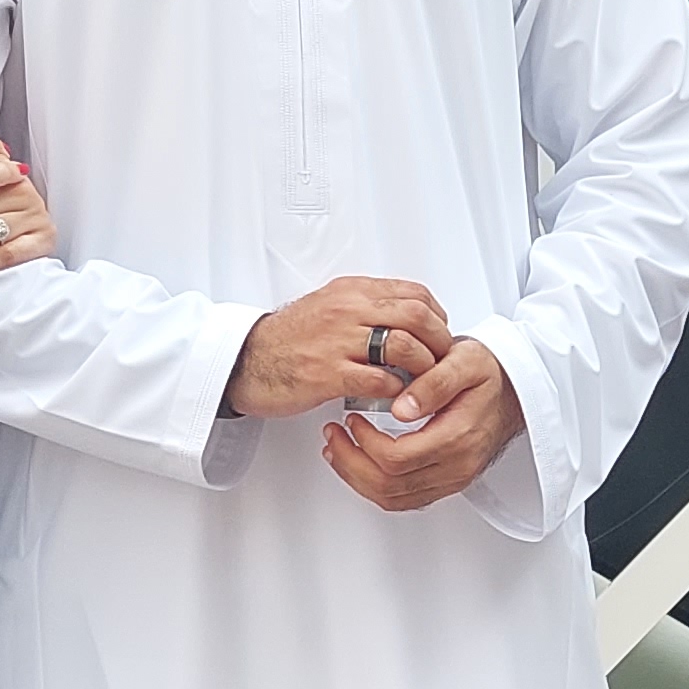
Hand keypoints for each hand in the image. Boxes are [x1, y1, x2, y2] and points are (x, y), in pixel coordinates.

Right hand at [226, 277, 453, 418]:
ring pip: (403, 347)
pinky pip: (379, 381)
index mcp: (351, 292)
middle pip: (416, 316)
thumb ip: (366, 306)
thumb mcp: (329, 306)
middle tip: (441, 360)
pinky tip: (395, 396)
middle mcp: (347, 311)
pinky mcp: (328, 374)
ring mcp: (338, 342)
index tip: (440, 334)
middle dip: (438, 341)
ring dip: (422, 369)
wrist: (247, 360)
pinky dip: (396, 391)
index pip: (413, 294)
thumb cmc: (288, 338)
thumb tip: (407, 317)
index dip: (437, 316)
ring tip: (421, 382)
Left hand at [324, 335, 523, 511]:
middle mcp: (457, 466)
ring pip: (393, 498)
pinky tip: (358, 465)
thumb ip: (434, 382)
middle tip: (333, 434)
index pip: (398, 457)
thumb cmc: (489, 374)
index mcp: (459, 438)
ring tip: (337, 450)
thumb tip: (401, 408)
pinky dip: (374, 486)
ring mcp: (453, 479)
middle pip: (389, 485)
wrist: (515, 391)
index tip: (351, 419)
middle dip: (352, 461)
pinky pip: (404, 499)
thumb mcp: (464, 361)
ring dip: (357, 478)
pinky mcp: (447, 483)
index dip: (365, 442)